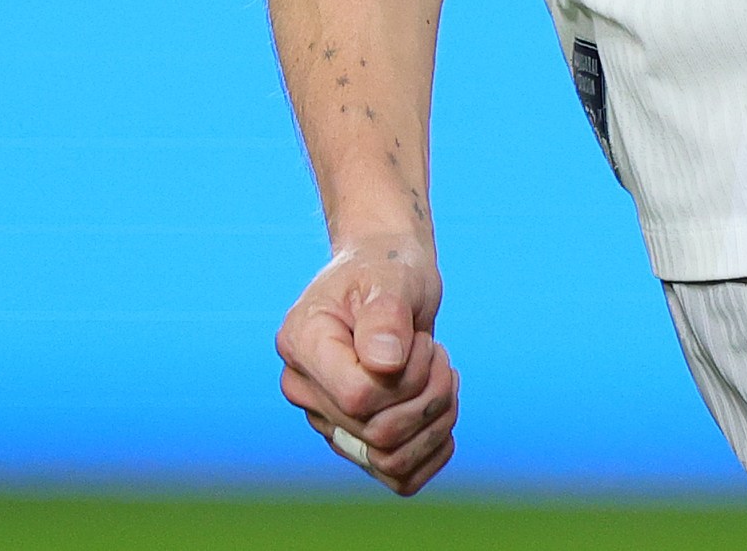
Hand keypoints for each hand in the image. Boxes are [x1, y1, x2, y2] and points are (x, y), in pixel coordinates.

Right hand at [275, 237, 457, 494]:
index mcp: (301, 344)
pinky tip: (444, 414)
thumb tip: (385, 364)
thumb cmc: (387, 269)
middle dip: (429, 394)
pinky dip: (432, 453)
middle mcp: (305, 389)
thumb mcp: (391, 277)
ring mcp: (327, 419)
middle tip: (438, 353)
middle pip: (378, 433)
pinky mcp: (355, 440)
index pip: (357, 397)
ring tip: (445, 377)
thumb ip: (385, 316)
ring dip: (436, 422)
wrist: (388, 276)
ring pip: (390, 460)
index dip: (406, 378)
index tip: (418, 341)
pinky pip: (397, 477)